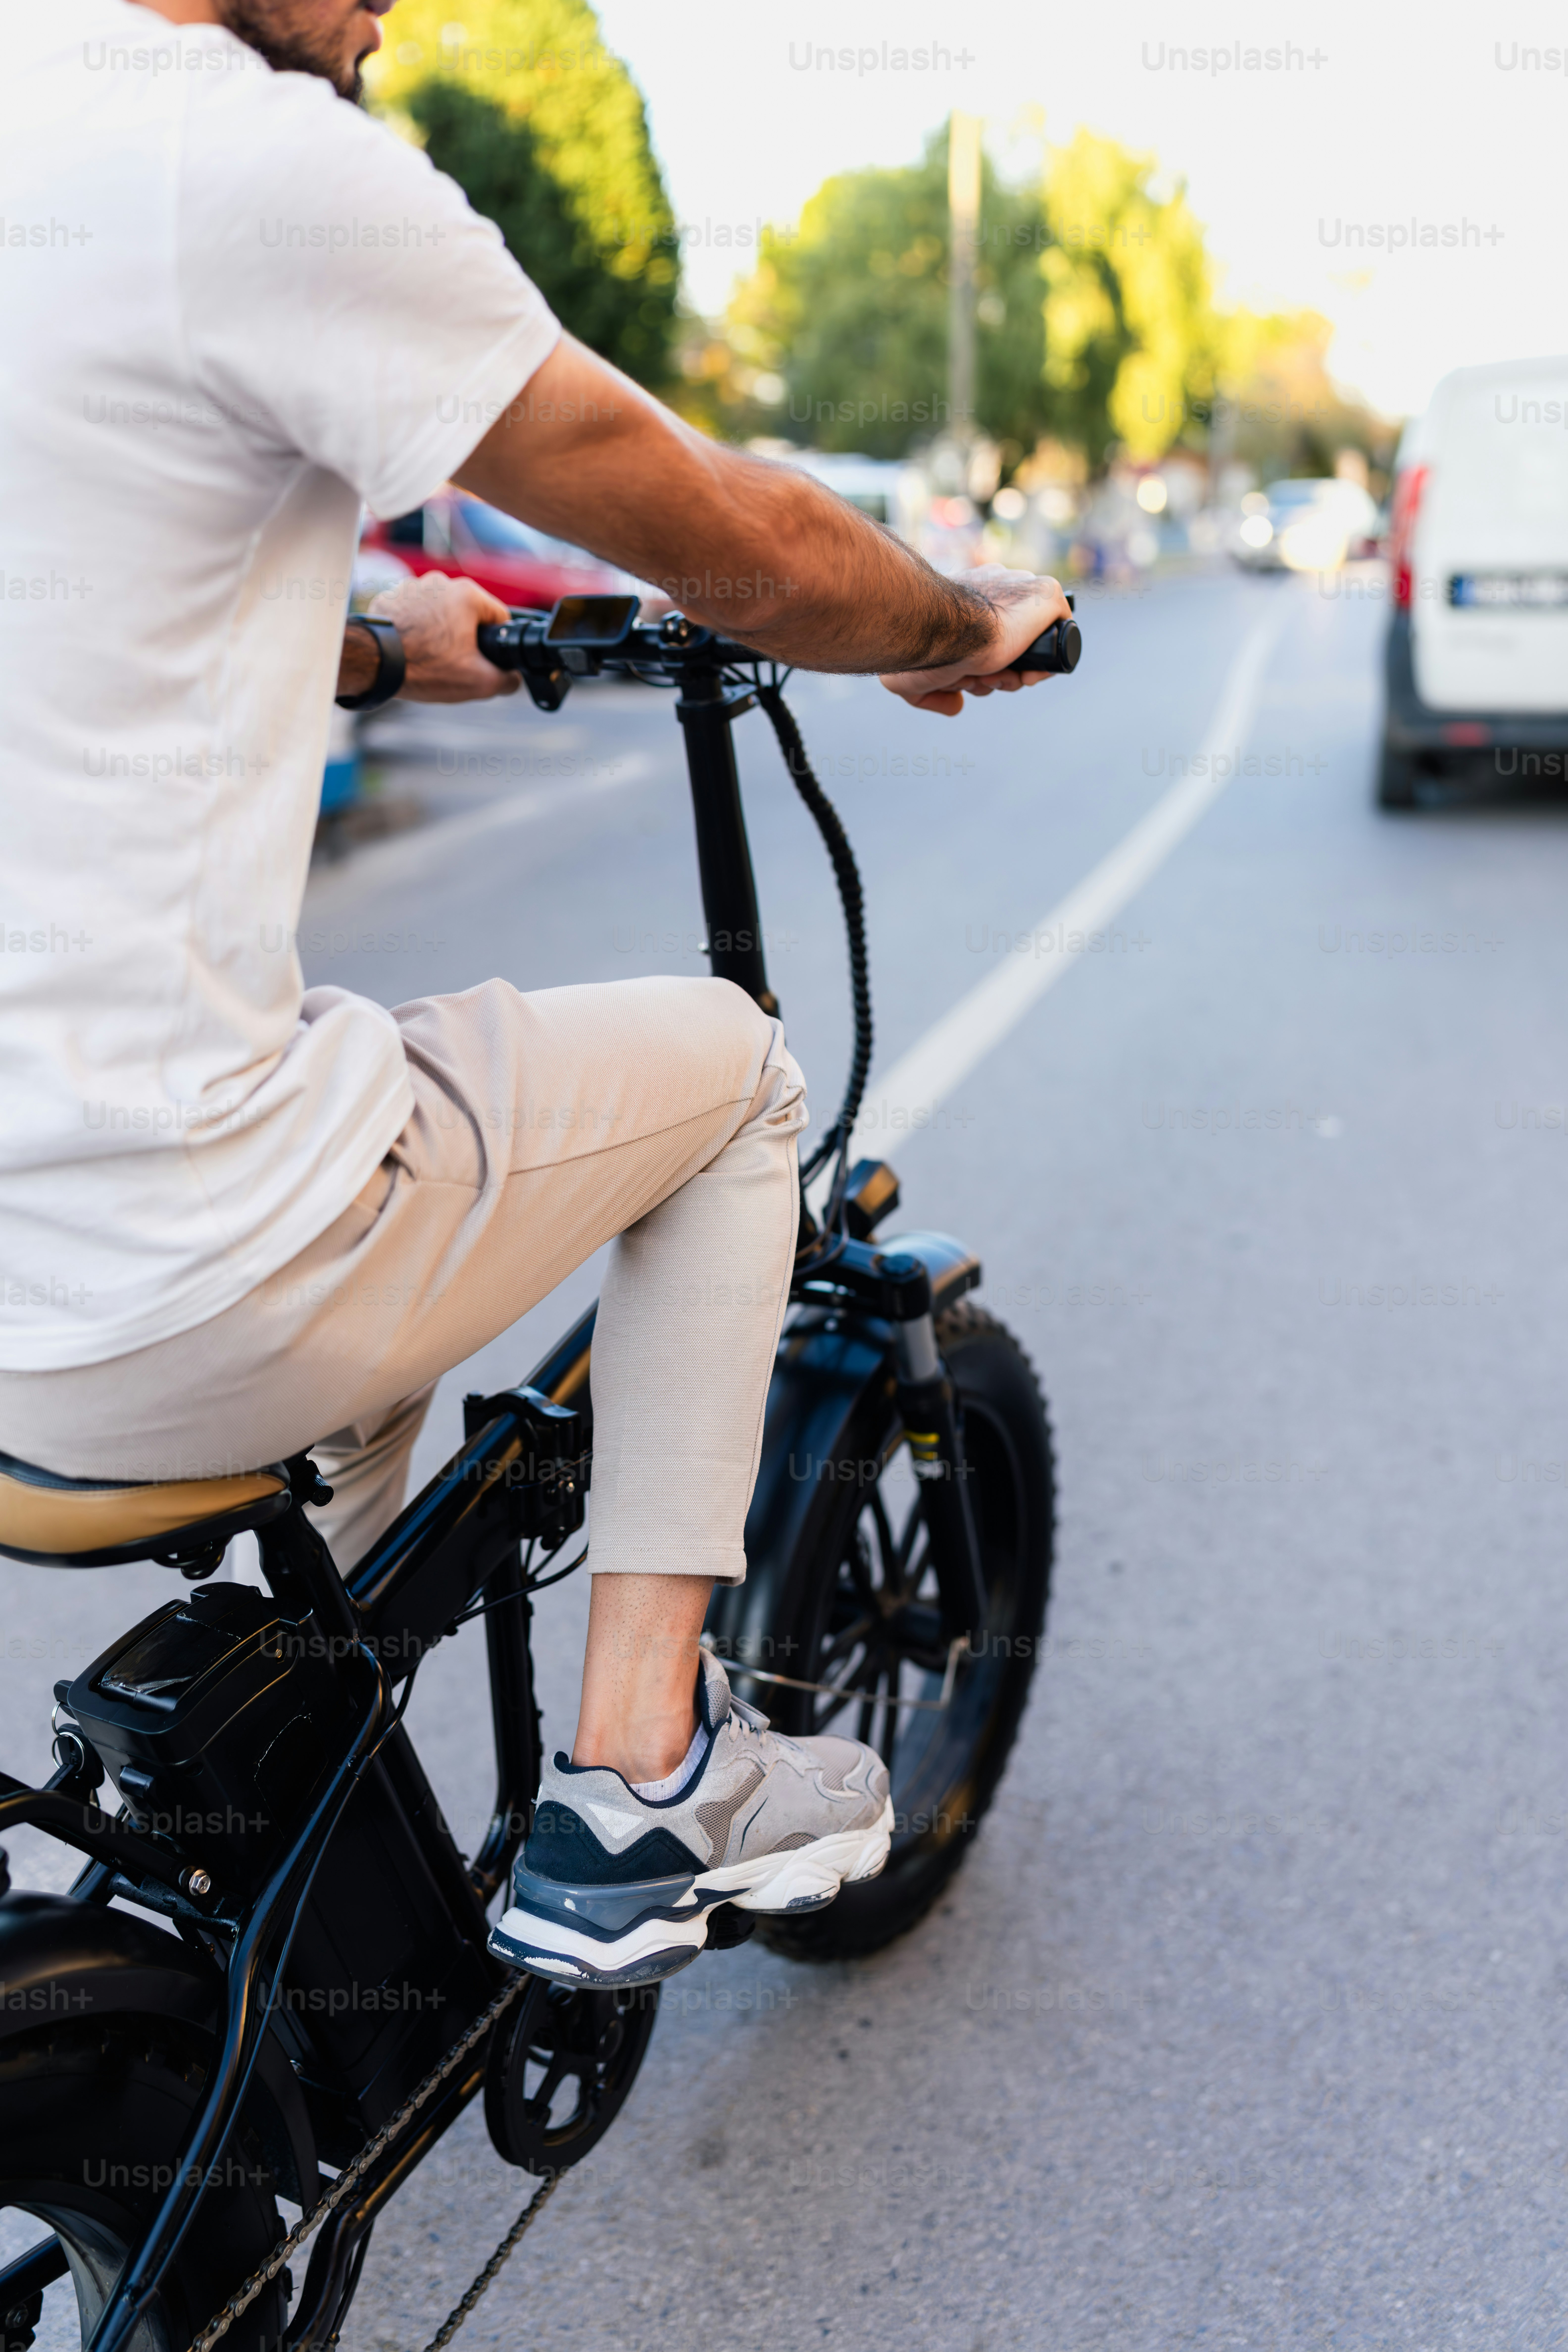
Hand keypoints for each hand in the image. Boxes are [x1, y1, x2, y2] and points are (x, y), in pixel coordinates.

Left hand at [365, 571, 520, 702]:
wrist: (375, 663)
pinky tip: (413, 647)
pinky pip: (416, 612)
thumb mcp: (479, 683)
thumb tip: (512, 678)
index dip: (497, 644)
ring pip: (441, 612)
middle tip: (455, 662)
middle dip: (466, 638)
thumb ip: (508, 680)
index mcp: (468, 595)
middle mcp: (441, 582)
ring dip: (441, 631)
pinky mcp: (393, 596)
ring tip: (430, 656)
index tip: (485, 660)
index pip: (499, 618)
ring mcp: (414, 586)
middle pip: (469, 614)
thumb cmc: (424, 667)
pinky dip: (417, 628)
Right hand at [879, 567, 1073, 715]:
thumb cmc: (919, 650)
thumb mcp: (911, 681)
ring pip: (1029, 649)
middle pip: (1009, 647)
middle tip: (978, 677)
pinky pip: (1059, 638)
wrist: (940, 629)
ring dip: (1011, 676)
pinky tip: (1024, 675)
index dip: (981, 668)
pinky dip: (1044, 666)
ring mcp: (1022, 591)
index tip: (968, 677)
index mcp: (965, 600)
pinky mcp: (1047, 596)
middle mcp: (996, 590)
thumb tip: (957, 706)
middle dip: (994, 674)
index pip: (987, 637)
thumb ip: (932, 695)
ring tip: (991, 676)